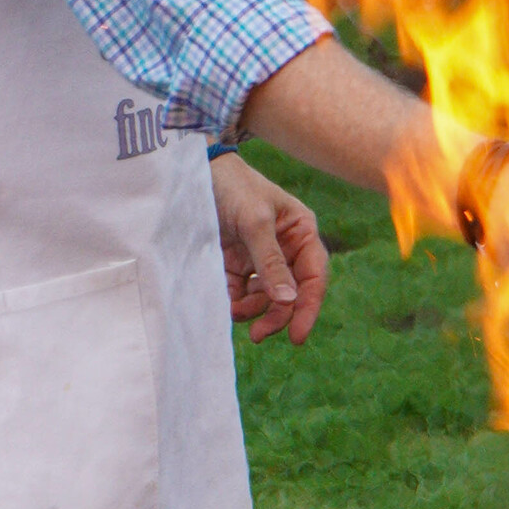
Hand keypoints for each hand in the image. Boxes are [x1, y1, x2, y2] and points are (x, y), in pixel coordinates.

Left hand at [210, 151, 328, 343]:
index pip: (313, 277)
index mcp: (301, 233)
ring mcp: (259, 257)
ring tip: (236, 312)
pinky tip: (227, 304)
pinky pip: (241, 293)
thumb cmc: (234, 187)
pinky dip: (236, 302)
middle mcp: (285, 248)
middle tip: (259, 335)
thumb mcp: (256, 222)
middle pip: (290, 293)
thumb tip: (288, 301)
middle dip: (276, 315)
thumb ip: (271, 262)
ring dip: (254, 311)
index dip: (308, 308)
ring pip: (265, 297)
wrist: (194, 173)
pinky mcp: (235, 263)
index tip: (297, 336)